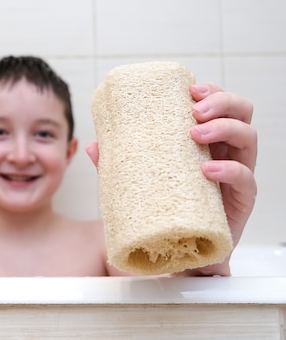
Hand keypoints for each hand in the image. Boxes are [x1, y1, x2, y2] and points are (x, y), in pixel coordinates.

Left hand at [87, 83, 257, 275]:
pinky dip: (229, 170)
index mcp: (204, 139)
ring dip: (224, 128)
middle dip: (221, 102)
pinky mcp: (241, 201)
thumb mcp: (135, 181)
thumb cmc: (161, 207)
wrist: (176, 250)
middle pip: (241, 112)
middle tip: (195, 109)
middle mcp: (225, 151)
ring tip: (196, 133)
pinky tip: (207, 170)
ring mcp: (236, 174)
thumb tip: (91, 145)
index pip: (217, 104)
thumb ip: (117, 163)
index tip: (189, 89)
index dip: (210, 91)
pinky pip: (246, 180)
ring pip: (249, 138)